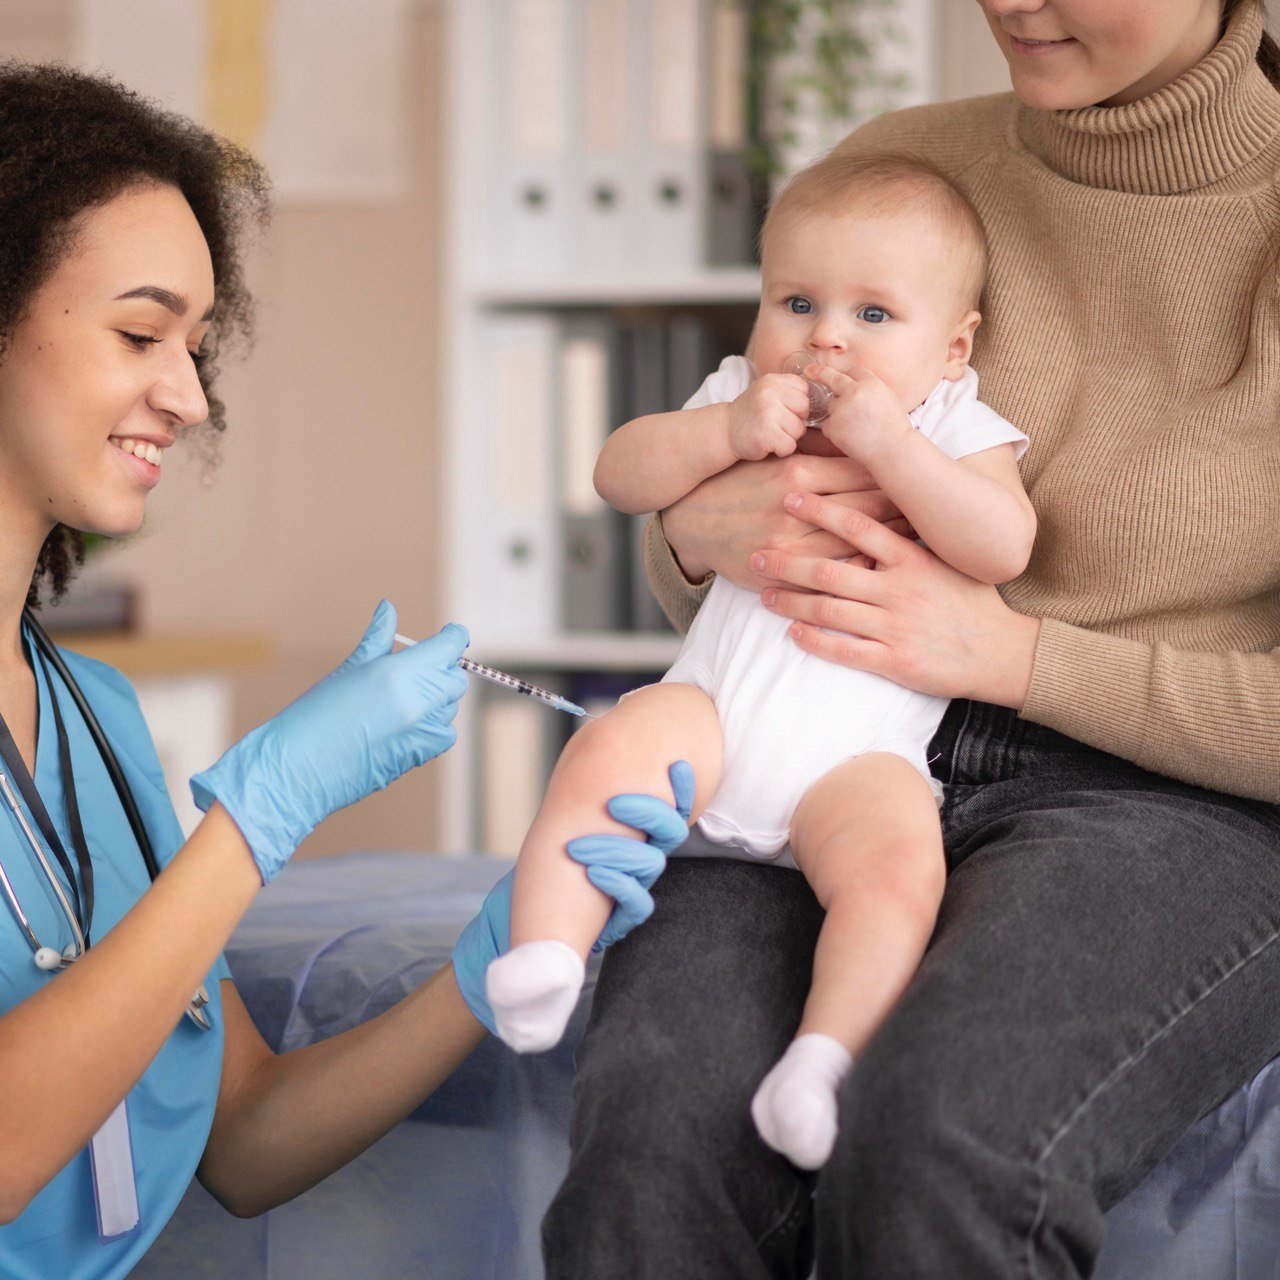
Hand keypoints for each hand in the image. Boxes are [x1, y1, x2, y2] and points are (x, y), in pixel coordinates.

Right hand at [191, 601, 468, 882]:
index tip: (448, 634)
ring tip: (402, 698)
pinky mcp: (419, 755)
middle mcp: (417, 702)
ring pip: (450, 706)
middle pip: (455, 677)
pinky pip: (444, 733)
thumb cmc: (313, 716)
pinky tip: (406, 722)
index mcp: (398, 674)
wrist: (297, 769)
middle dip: (443, 668)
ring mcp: (421, 731)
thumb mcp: (348, 670)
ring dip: (437, 697)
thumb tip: (388, 608)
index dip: (452, 637)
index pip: (450, 647)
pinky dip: (434, 725)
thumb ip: (378, 638)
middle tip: (419, 667)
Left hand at [452, 762, 694, 1031]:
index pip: (673, 807)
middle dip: (647, 812)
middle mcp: (643, 856)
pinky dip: (617, 885)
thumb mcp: (571, 818)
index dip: (683, 788)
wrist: (534, 912)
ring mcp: (636, 884)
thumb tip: (593, 744)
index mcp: (638, 831)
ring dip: (615, 850)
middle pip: (671, 830)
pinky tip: (591, 875)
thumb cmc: (552, 859)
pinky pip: (638, 903)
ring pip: (650, 863)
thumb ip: (592, 792)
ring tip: (577, 848)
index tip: (675, 765)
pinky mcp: (624, 916)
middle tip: (612, 804)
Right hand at [662, 454, 915, 586]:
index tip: (924, 478)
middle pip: (865, 507)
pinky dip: (859, 570)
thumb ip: (815, 451)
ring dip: (890, 543)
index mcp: (797, 471)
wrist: (689, 520)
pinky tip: (884, 570)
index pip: (862, 471)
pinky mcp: (780, 570)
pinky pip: (829, 572)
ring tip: (922, 542)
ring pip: (852, 543)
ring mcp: (787, 542)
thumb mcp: (774, 457)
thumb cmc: (739, 483)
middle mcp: (794, 506)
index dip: (897, 476)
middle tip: (937, 514)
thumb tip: (862, 441)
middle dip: (904, 510)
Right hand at [726, 374, 810, 460]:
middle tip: (776, 425)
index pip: (804, 390)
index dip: (797, 405)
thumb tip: (825, 400)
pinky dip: (780, 450)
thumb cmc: (751, 415)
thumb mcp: (767, 393)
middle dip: (795, 421)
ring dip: (788, 437)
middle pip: (805, 410)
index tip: (782, 411)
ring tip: (770, 434)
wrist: (724, 431)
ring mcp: (767, 412)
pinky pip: (789, 446)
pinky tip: (767, 444)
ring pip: (799, 430)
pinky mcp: (765, 434)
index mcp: (773, 380)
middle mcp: (770, 393)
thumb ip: (789, 392)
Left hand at [752, 492, 1040, 706]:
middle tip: (755, 554)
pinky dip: (815, 642)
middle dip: (787, 562)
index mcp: (912, 559)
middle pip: (829, 569)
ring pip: (829, 611)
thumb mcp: (947, 561)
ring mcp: (896, 626)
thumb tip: (882, 504)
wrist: (1002, 653)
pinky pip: (844, 650)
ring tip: (764, 596)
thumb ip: (912, 540)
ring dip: (791, 603)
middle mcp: (900, 589)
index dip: (820, 511)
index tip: (790, 497)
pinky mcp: (895, 661)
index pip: (857, 525)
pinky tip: (793, 634)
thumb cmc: (972, 602)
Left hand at [806, 363, 911, 467]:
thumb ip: (870, 390)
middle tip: (809, 371)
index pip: (853, 371)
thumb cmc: (894, 429)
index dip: (850, 377)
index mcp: (871, 383)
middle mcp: (854, 391)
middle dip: (819, 372)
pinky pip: (828, 425)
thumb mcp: (888, 399)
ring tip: (858, 429)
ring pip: (832, 407)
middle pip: (832, 377)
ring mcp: (841, 408)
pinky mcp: (833, 425)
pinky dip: (836, 432)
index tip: (837, 374)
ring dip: (840, 415)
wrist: (893, 451)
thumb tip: (855, 387)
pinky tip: (851, 439)